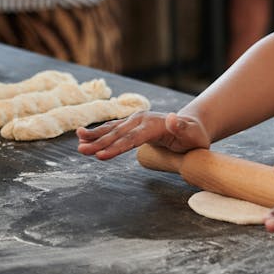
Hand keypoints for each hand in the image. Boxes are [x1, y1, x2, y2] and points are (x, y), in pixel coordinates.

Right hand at [76, 112, 210, 159]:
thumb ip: (182, 128)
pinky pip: (113, 129)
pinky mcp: (132, 124)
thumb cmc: (194, 136)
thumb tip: (172, 117)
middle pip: (118, 134)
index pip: (132, 139)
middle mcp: (142, 119)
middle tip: (81, 151)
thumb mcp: (193, 135)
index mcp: (154, 124)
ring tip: (78, 143)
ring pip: (112, 129)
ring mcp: (136, 120)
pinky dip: (98, 133)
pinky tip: (83, 135)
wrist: (193, 127)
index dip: (116, 147)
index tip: (100, 156)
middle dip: (99, 144)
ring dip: (94, 137)